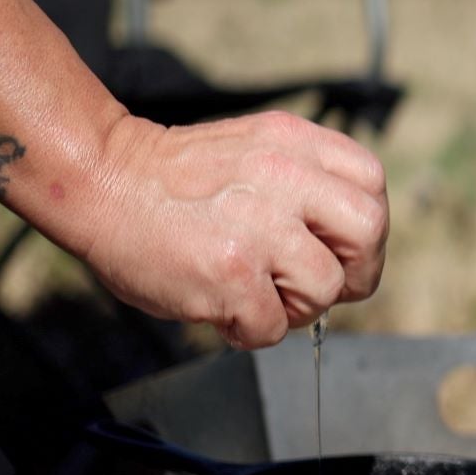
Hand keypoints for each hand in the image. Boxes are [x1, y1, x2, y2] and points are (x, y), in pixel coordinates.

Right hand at [82, 111, 389, 349]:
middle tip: (319, 284)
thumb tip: (346, 244)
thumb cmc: (177, 179)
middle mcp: (284, 177)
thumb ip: (306, 181)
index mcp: (295, 144)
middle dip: (355, 271)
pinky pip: (273, 324)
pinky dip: (253, 330)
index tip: (339, 248)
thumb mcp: (257, 151)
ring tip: (259, 298)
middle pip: (368, 232)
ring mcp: (259, 226)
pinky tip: (226, 310)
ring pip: (325, 287)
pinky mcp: (231, 272)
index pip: (371, 185)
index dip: (364, 229)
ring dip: (298, 307)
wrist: (103, 182)